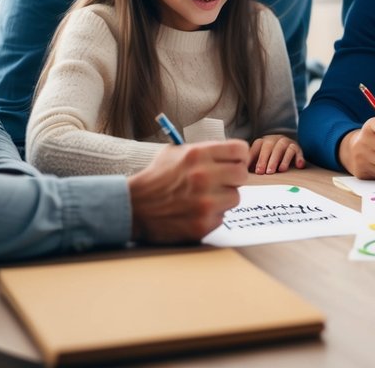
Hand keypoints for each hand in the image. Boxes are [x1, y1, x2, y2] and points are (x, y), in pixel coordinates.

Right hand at [127, 141, 248, 243]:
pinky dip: (212, 216)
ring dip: (223, 198)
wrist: (132, 207)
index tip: (234, 162)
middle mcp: (203, 176)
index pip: (240, 150)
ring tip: (204, 198)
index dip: (239, 157)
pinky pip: (222, 217)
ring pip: (235, 197)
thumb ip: (205, 150)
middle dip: (233, 178)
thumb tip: (232, 153)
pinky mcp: (202, 224)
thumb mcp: (176, 153)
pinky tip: (195, 212)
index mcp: (198, 155)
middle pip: (242, 174)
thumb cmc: (157, 178)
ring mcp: (204, 202)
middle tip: (221, 182)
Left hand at [248, 134, 304, 173]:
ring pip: (284, 147)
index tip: (256, 172)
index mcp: (263, 142)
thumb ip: (251, 165)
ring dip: (282, 159)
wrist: (287, 152)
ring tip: (281, 170)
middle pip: (270, 146)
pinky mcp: (297, 148)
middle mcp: (275, 139)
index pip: (258, 146)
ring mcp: (287, 142)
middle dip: (267, 159)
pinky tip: (299, 166)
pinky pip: (298, 151)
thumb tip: (242, 171)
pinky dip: (299, 158)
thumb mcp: (260, 160)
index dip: (256, 158)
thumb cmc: (269, 160)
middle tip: (266, 172)